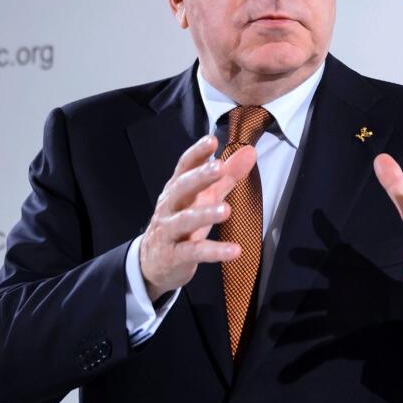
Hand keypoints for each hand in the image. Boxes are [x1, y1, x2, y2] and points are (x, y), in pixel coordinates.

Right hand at [139, 134, 257, 301]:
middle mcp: (170, 207)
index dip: (197, 153)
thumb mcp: (204, 198)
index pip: (184, 167)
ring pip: (184, 220)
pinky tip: (234, 250)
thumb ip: (227, 176)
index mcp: (178, 189)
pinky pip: (194, 252)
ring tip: (225, 210)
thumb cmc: (183, 223)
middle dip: (199, 177)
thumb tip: (249, 151)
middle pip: (181, 188)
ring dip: (204, 214)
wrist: (153, 262)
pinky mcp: (174, 255)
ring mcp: (169, 231)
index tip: (211, 140)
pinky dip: (215, 252)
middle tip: (218, 167)